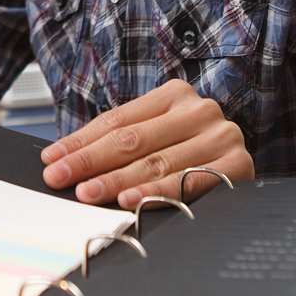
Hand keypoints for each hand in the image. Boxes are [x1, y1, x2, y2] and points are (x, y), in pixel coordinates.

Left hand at [40, 80, 252, 206]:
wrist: (243, 167)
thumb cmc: (188, 153)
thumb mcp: (155, 137)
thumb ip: (120, 145)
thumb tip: (64, 161)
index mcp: (175, 95)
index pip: (117, 121)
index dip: (81, 142)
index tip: (52, 160)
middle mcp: (200, 110)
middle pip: (134, 140)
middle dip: (91, 162)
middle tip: (60, 178)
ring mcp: (221, 136)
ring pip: (157, 162)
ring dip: (117, 180)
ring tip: (88, 193)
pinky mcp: (238, 165)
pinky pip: (188, 182)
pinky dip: (157, 193)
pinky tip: (132, 200)